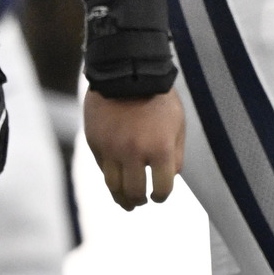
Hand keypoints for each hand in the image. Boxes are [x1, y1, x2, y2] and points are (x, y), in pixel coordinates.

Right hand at [85, 90, 184, 208]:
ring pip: (113, 186)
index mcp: (160, 149)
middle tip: (141, 201)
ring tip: (126, 200)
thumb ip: (175, 154)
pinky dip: (110, 176)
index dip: (161, 196)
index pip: (162, 188)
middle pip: (134, 192)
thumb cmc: (158, 99)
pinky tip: (116, 176)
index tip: (158, 196)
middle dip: (140, 200)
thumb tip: (168, 178)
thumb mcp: (178, 125)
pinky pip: (102, 168)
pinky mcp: (95, 143)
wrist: (126, 73)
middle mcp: (134, 152)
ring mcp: (112, 149)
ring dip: (121, 197)